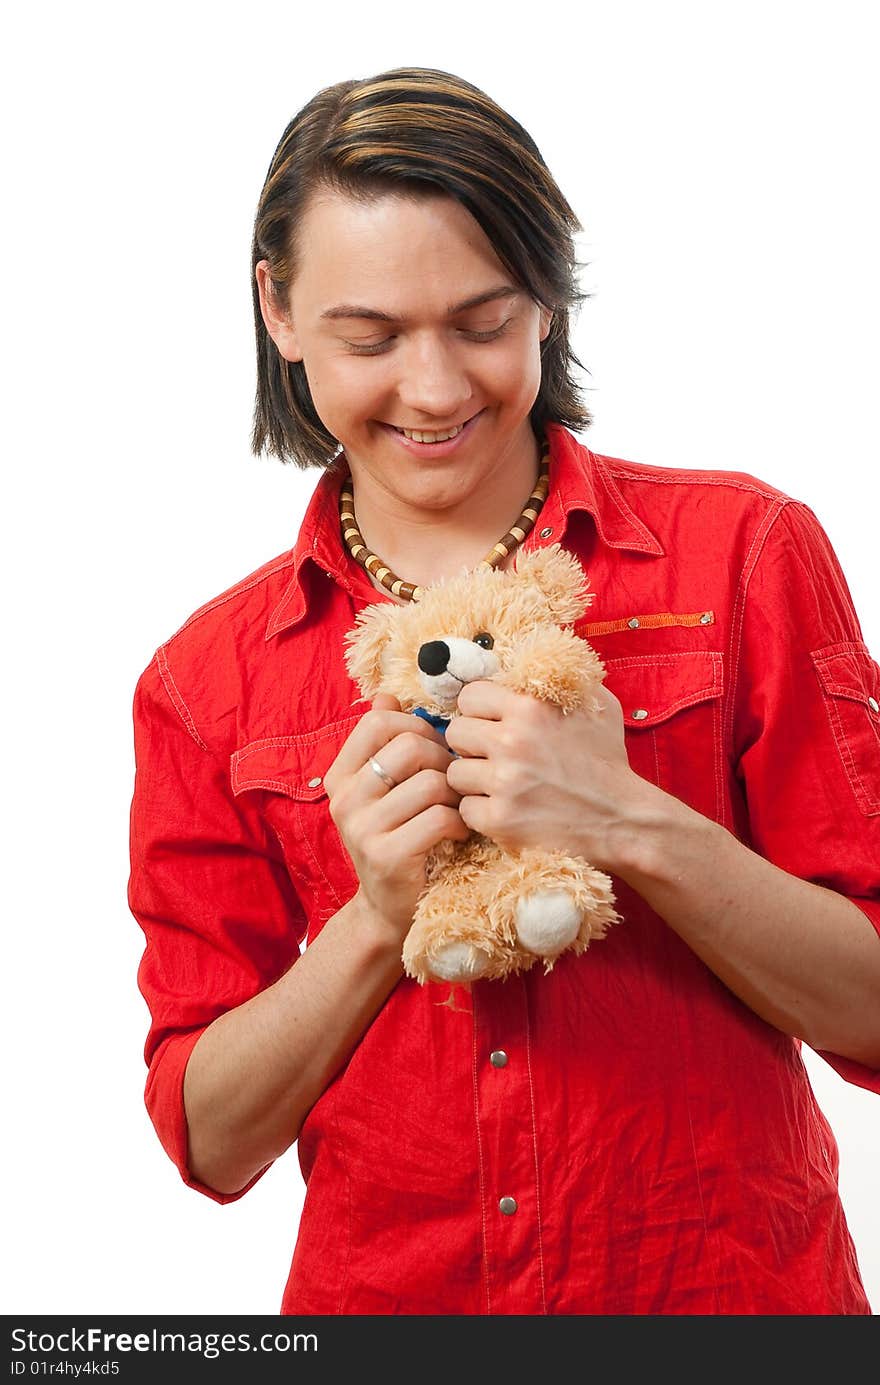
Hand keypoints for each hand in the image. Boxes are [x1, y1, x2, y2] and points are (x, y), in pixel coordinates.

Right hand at [323, 693, 470, 938]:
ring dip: (455, 794)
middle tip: (451, 783)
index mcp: (340, 776)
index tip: (432, 749)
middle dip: (443, 759)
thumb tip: (386, 696)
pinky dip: (459, 822)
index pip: (378, 722)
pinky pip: (440, 818)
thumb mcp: (382, 790)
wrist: (388, 907)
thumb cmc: (396, 838)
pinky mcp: (388, 855)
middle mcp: (344, 799)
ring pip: (432, 782)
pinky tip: (456, 832)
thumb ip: (383, 744)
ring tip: (455, 808)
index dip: (416, 727)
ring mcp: (362, 829)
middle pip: (409, 747)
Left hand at [444, 680, 646, 869]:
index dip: (479, 710)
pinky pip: (466, 809)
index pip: (469, 696)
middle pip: (455, 733)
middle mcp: (512, 741)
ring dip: (474, 780)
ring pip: (455, 773)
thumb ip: (561, 678)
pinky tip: (507, 809)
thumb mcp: (595, 704)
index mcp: (530, 707)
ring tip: (502, 785)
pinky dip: (482, 812)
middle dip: (472, 744)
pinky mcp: (500, 820)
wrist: (622, 819)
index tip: (493, 722)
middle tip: (495, 756)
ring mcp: (504, 783)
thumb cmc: (607, 761)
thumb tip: (531, 656)